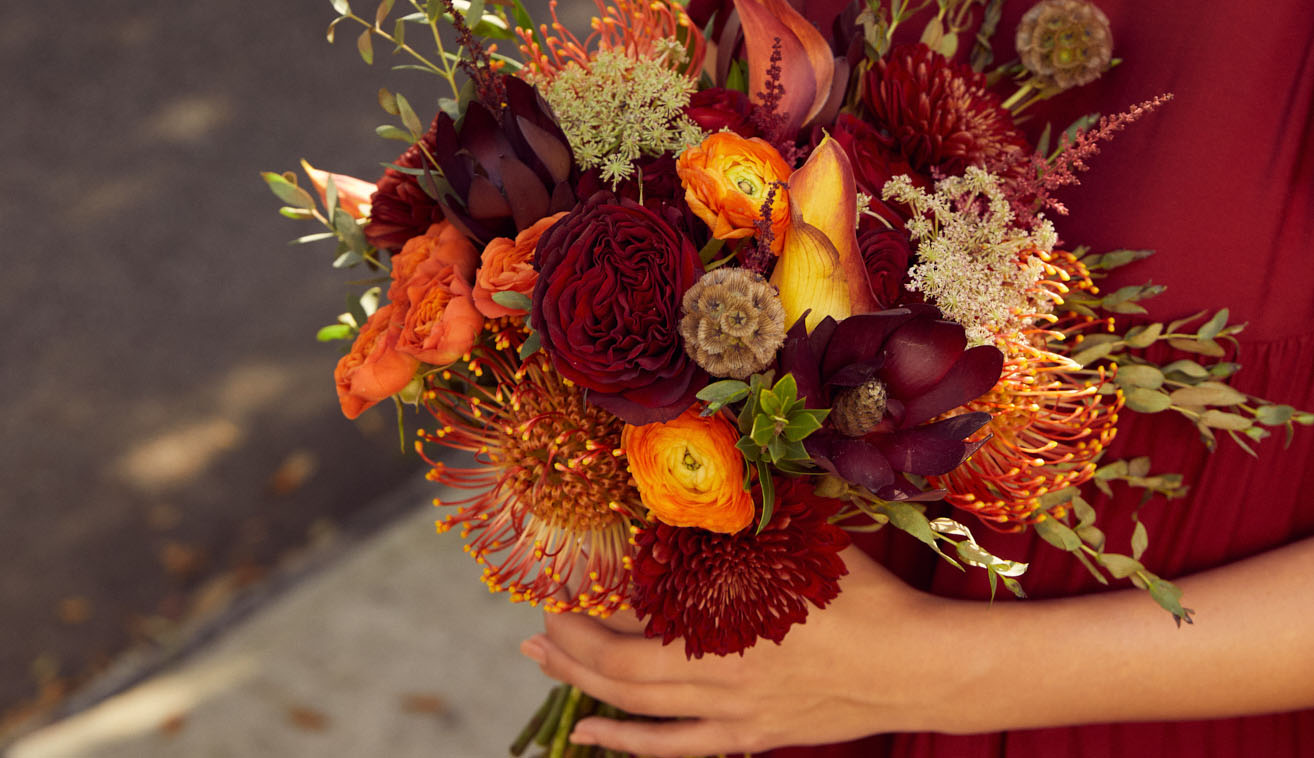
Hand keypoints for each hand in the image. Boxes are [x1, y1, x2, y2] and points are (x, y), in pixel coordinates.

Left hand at [518, 546, 969, 756]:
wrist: (915, 664)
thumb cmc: (863, 595)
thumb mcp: (801, 539)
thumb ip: (745, 513)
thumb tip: (706, 464)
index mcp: (724, 622)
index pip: (631, 626)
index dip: (584, 616)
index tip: (555, 595)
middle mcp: (716, 674)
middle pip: (621, 672)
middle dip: (570, 649)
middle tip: (533, 631)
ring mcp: (732, 713)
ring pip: (638, 710)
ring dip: (583, 687)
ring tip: (540, 666)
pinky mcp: (751, 735)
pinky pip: (675, 747)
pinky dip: (627, 744)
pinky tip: (589, 737)